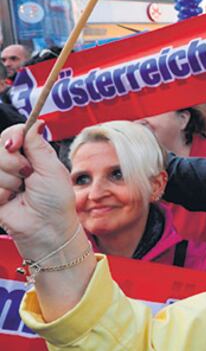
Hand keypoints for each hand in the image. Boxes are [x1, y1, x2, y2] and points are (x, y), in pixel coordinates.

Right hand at [0, 122, 78, 258]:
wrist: (46, 228)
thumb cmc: (55, 199)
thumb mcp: (51, 169)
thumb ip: (38, 146)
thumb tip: (37, 122)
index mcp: (31, 154)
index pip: (13, 133)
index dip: (13, 136)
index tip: (16, 145)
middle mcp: (13, 163)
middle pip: (0, 147)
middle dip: (13, 163)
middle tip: (27, 176)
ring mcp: (1, 177)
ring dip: (9, 181)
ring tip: (21, 192)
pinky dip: (1, 193)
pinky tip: (9, 201)